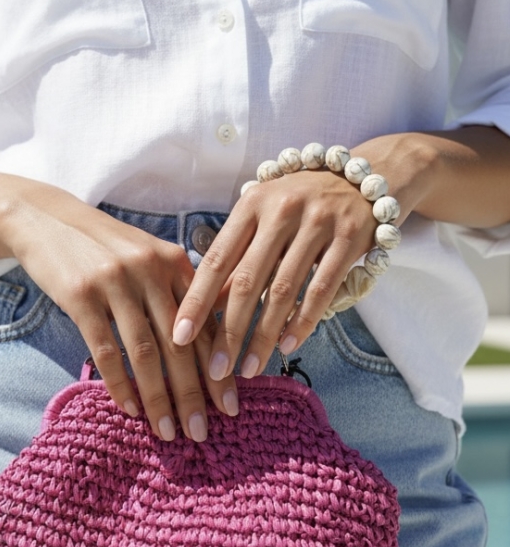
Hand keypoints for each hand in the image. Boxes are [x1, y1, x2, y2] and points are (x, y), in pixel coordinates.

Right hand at [0, 186, 238, 441]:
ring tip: (169, 432)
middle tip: (202, 433)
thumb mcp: (150, 257)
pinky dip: (120, 384)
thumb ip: (180, 292)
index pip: (206, 325)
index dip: (219, 370)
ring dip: (159, 398)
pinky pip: (106, 350)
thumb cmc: (106, 247)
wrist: (46, 218)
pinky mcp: (81, 295)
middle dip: (194, 394)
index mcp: (176, 263)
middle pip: (181, 345)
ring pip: (146, 353)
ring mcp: (116, 282)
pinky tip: (129, 410)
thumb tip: (215, 341)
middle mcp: (151, 271)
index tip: (230, 407)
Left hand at [172, 168, 376, 379]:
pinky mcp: (350, 238)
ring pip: (284, 290)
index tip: (178, 336)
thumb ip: (240, 257)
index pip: (217, 259)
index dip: (196, 301)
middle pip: (248, 281)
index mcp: (252, 205)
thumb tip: (209, 308)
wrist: (367, 177)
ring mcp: (318, 223)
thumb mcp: (265, 219)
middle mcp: (282, 210)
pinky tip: (287, 347)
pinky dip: (303, 322)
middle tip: (215, 370)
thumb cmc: (303, 204)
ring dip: (264, 336)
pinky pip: (322, 289)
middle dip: (229, 331)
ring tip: (249, 368)